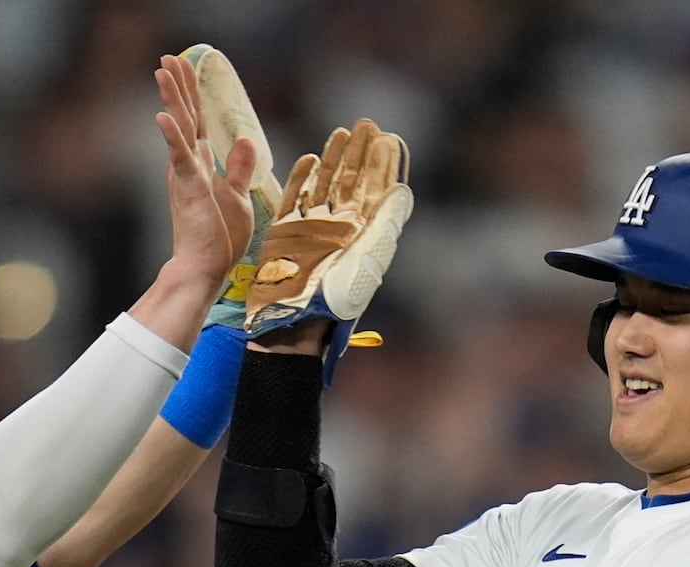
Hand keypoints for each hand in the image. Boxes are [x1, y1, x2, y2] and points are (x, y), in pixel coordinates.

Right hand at [153, 54, 256, 295]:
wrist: (206, 267)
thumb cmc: (219, 239)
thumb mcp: (238, 197)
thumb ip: (239, 168)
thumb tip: (246, 140)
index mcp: (200, 166)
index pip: (196, 122)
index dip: (192, 94)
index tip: (186, 67)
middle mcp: (188, 165)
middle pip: (185, 116)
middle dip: (178, 85)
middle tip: (169, 57)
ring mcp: (186, 175)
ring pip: (179, 127)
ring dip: (172, 98)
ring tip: (163, 70)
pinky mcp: (188, 187)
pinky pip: (179, 156)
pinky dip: (171, 135)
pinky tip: (162, 115)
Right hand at [244, 117, 413, 385]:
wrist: (297, 320)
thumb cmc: (338, 296)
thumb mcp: (370, 257)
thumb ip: (386, 222)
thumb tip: (403, 189)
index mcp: (364, 233)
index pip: (376, 190)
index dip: (383, 164)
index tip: (388, 138)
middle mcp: (340, 227)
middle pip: (352, 181)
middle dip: (360, 153)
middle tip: (366, 124)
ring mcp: (312, 227)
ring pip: (325, 184)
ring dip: (335, 159)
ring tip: (342, 132)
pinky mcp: (286, 231)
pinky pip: (295, 198)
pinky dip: (302, 178)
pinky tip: (311, 159)